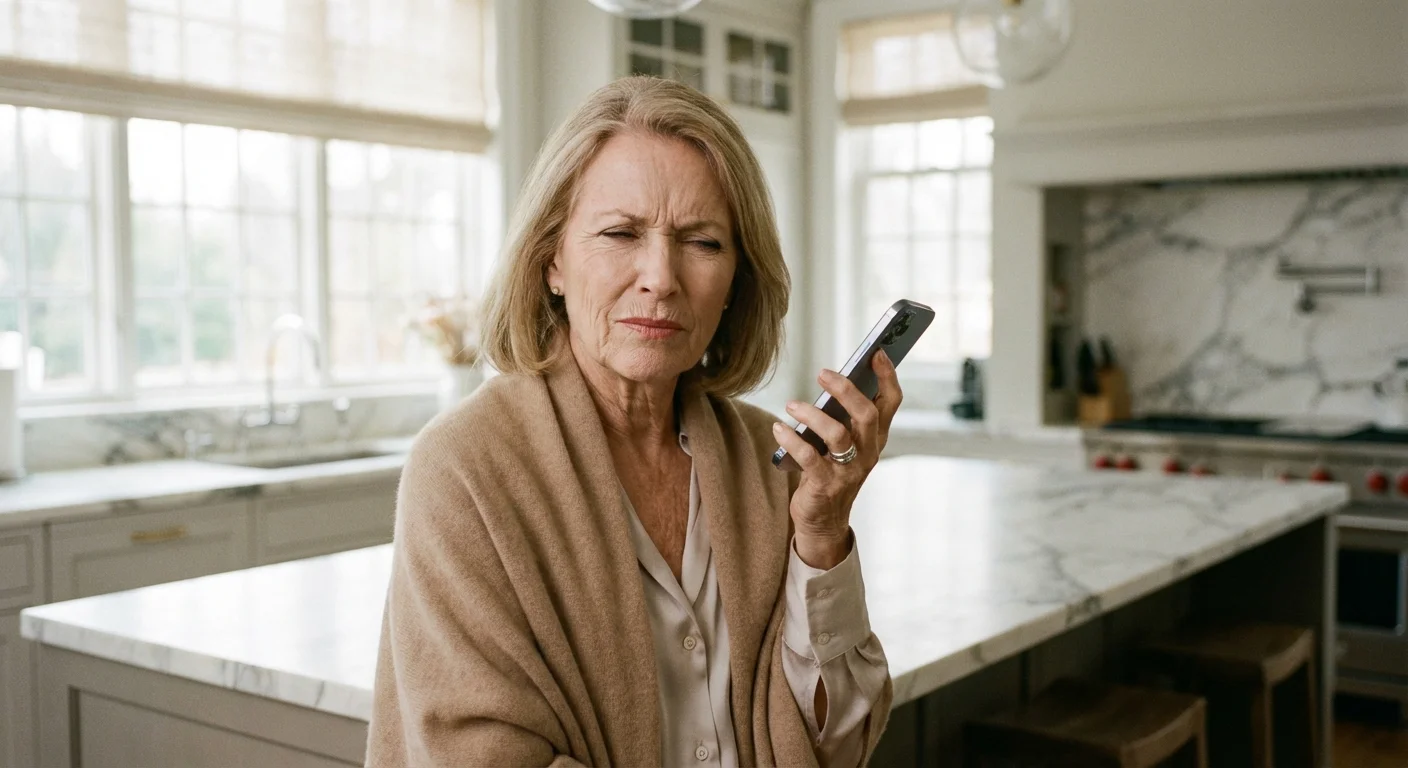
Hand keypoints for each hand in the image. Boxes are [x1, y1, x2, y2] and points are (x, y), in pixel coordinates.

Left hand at [771, 350, 903, 569]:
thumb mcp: (844, 443)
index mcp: (876, 438)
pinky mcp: (826, 485)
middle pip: (867, 415)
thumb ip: (842, 416)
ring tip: (791, 405)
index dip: (888, 376)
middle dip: (846, 390)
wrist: (824, 520)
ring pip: (837, 435)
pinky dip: (792, 440)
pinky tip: (778, 428)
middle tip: (822, 373)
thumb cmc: (832, 471)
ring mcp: (849, 471)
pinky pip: (810, 458)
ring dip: (812, 415)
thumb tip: (830, 381)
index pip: (891, 402)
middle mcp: (868, 453)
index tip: (877, 352)